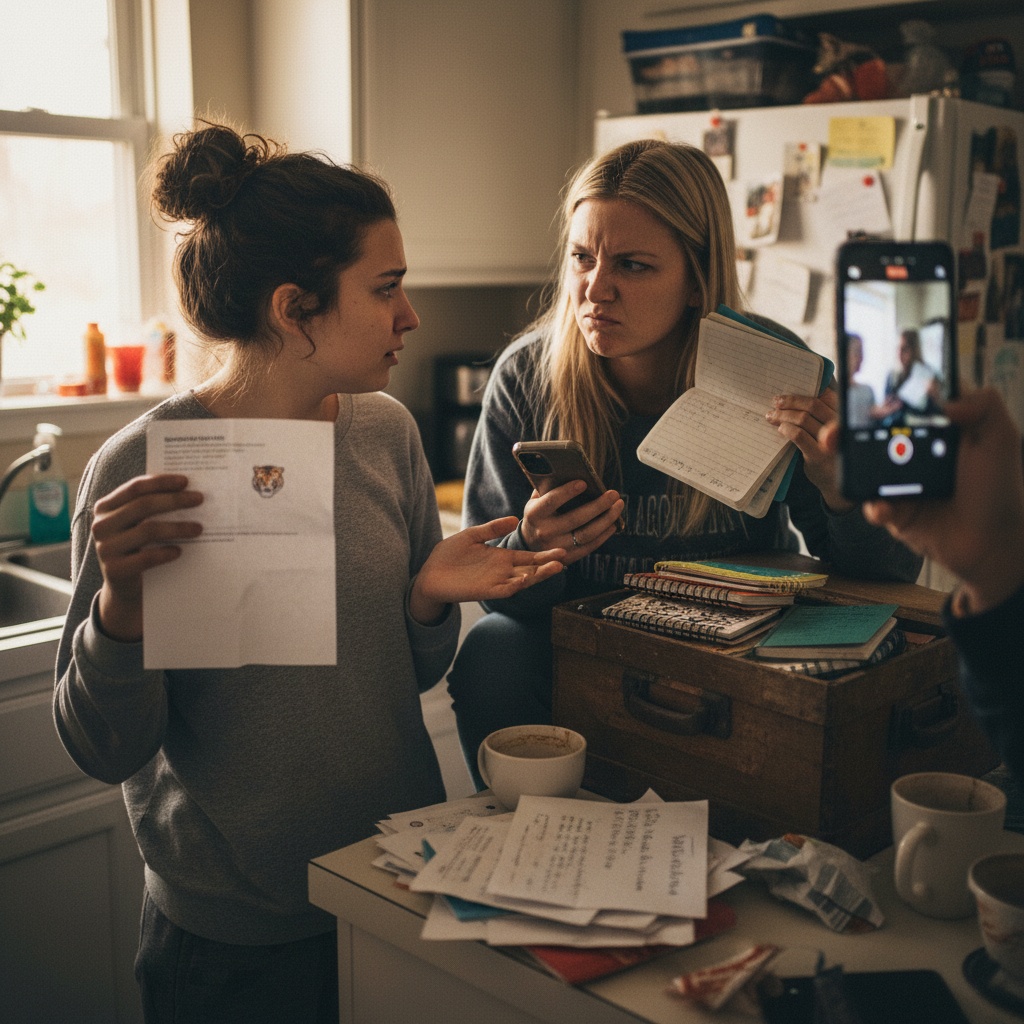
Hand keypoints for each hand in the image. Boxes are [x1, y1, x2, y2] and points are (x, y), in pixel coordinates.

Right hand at [92, 474, 203, 641]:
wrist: (124, 585)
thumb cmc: (138, 547)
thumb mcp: (139, 524)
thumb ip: (152, 507)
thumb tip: (188, 490)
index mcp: (105, 507)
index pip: (135, 487)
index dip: (161, 482)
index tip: (186, 481)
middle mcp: (101, 525)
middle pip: (143, 506)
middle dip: (174, 500)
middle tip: (199, 499)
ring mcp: (105, 548)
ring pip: (147, 530)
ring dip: (177, 527)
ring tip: (199, 528)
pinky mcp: (114, 570)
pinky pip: (146, 557)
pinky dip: (165, 553)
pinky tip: (179, 551)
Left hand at [410, 516, 565, 623]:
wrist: (429, 574)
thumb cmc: (448, 555)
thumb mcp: (472, 536)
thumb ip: (492, 528)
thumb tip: (514, 518)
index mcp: (501, 557)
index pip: (528, 556)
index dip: (544, 554)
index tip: (562, 548)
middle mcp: (502, 571)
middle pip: (531, 569)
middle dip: (548, 564)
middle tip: (566, 557)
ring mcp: (495, 581)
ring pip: (523, 580)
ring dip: (539, 575)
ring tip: (556, 568)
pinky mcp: (485, 590)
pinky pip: (505, 589)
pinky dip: (516, 585)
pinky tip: (526, 579)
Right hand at [519, 480, 623, 565]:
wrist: (530, 545)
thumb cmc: (539, 515)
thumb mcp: (536, 501)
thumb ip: (548, 488)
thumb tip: (571, 472)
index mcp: (534, 514)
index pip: (551, 501)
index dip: (567, 492)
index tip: (584, 482)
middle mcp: (544, 532)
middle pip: (576, 519)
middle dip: (598, 505)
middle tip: (614, 494)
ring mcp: (557, 547)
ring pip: (587, 534)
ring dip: (606, 520)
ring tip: (618, 506)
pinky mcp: (568, 558)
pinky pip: (590, 546)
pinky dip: (604, 534)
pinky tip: (613, 523)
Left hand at [767, 387, 851, 511]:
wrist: (837, 482)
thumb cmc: (832, 452)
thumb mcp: (834, 432)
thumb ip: (824, 415)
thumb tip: (795, 398)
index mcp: (846, 416)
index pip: (825, 396)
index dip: (803, 394)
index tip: (786, 396)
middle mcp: (842, 426)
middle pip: (813, 405)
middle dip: (790, 402)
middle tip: (776, 403)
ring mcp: (831, 442)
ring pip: (803, 419)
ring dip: (783, 415)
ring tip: (772, 416)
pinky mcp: (819, 455)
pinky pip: (798, 435)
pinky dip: (786, 429)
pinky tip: (780, 429)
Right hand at [821, 388, 1023, 615]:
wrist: (994, 541)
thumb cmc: (999, 488)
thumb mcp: (1000, 438)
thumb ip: (983, 404)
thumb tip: (944, 399)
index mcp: (933, 430)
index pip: (900, 405)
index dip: (878, 397)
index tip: (861, 392)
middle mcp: (911, 453)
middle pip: (869, 435)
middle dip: (844, 430)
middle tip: (834, 433)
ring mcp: (898, 482)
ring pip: (862, 469)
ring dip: (846, 464)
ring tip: (841, 459)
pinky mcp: (893, 511)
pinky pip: (873, 506)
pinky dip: (875, 506)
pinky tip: (884, 507)